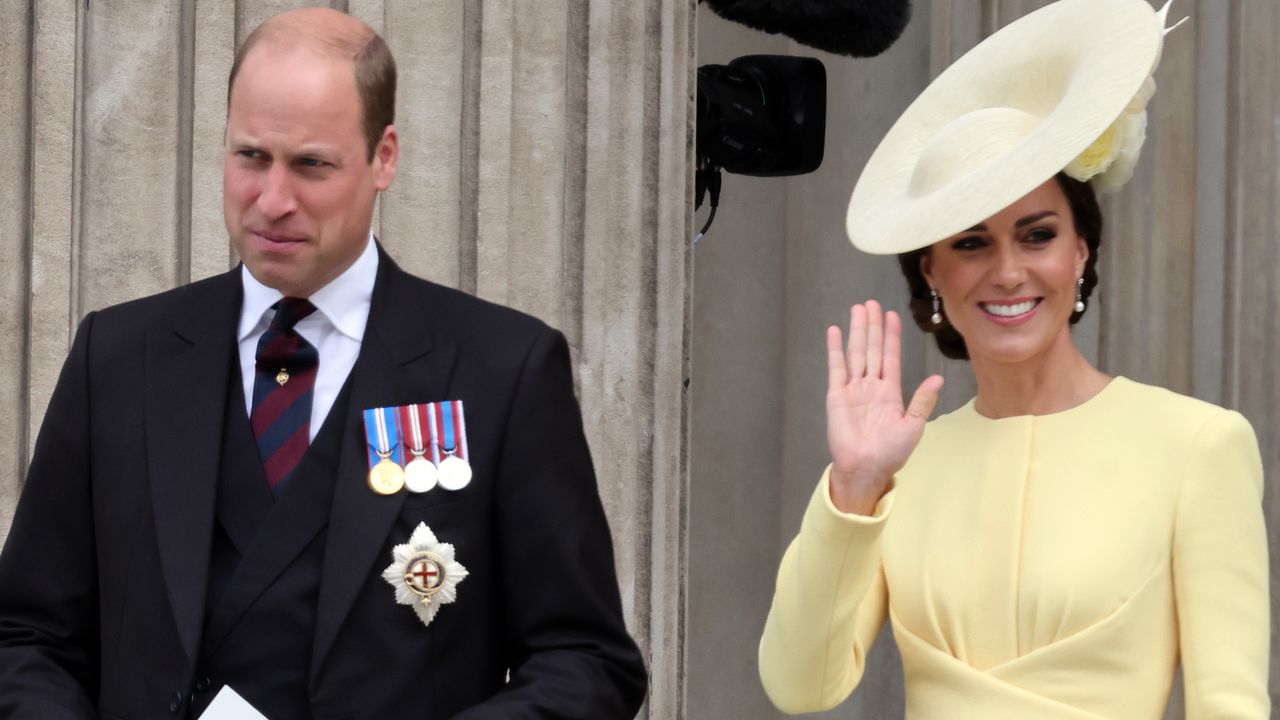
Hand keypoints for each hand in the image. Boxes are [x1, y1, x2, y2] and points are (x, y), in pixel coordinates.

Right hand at [826, 300, 942, 513]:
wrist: (865, 468)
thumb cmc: (890, 453)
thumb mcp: (913, 426)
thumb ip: (922, 401)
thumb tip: (938, 378)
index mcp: (890, 392)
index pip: (891, 356)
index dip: (892, 336)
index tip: (891, 315)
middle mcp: (871, 386)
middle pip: (873, 348)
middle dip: (873, 326)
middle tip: (871, 303)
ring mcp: (853, 389)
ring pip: (856, 353)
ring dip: (857, 331)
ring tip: (857, 309)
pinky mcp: (837, 396)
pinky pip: (836, 368)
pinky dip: (835, 349)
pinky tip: (834, 331)